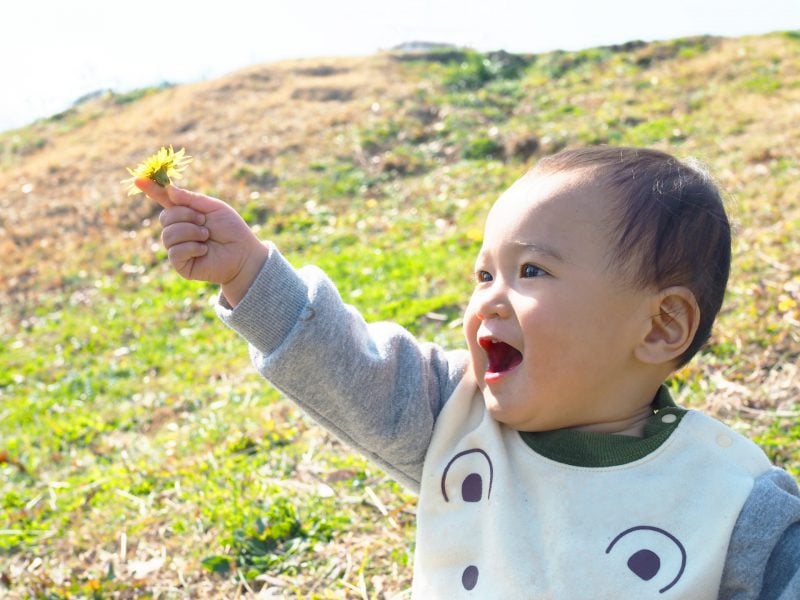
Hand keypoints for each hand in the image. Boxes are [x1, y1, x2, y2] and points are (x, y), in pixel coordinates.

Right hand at [136, 178, 267, 305]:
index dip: (151, 190)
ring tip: (207, 236)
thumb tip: (168, 190)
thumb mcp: (213, 207)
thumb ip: (191, 199)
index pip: (164, 200)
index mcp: (186, 213)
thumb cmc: (232, 230)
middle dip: (186, 216)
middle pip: (165, 217)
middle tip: (204, 222)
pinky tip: (204, 250)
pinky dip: (192, 247)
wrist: (244, 254)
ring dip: (191, 232)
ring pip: (168, 234)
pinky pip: (175, 252)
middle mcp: (178, 230)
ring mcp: (178, 247)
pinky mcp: (181, 264)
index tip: (138, 179)